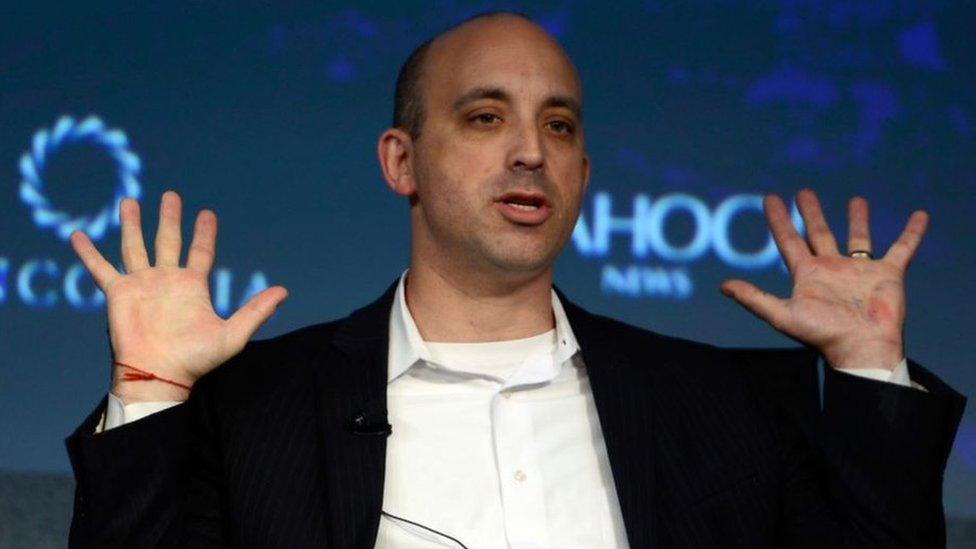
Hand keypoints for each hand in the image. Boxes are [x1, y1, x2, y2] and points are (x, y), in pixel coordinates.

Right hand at [70, 191, 287, 401]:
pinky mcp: (118, 294)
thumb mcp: (233, 334)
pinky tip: (77, 235)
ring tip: (130, 201)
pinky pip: (100, 268)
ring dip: (132, 225)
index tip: (207, 214)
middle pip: (168, 241)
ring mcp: (141, 285)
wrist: (160, 375)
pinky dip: (88, 253)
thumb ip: (256, 311)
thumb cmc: (195, 360)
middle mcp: (166, 281)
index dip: (204, 233)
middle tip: (171, 196)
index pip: (200, 252)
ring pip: (135, 246)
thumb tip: (284, 291)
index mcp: (192, 287)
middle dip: (170, 219)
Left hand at [720, 189, 927, 370]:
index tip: (769, 198)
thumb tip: (722, 286)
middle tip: (803, 192)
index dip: (778, 219)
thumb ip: (754, 298)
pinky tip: (919, 215)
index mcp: (807, 274)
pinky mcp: (887, 273)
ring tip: (856, 199)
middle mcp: (832, 269)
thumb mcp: (782, 315)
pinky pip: (902, 247)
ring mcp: (860, 270)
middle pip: (819, 233)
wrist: (861, 348)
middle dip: (810, 213)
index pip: (788, 239)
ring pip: (857, 237)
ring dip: (857, 219)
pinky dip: (912, 232)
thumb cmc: (822, 335)